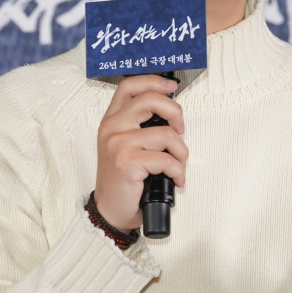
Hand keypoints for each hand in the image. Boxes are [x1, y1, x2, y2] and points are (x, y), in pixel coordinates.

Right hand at [95, 74, 187, 231]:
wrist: (110, 211)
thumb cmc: (123, 180)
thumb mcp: (126, 146)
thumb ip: (140, 126)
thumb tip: (170, 113)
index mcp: (112, 120)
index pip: (129, 86)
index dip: (153, 81)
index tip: (171, 86)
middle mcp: (112, 128)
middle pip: (150, 99)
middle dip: (175, 113)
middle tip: (180, 130)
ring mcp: (118, 144)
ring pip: (166, 134)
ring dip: (181, 152)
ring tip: (178, 165)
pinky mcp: (127, 162)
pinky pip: (166, 159)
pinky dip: (178, 171)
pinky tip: (175, 179)